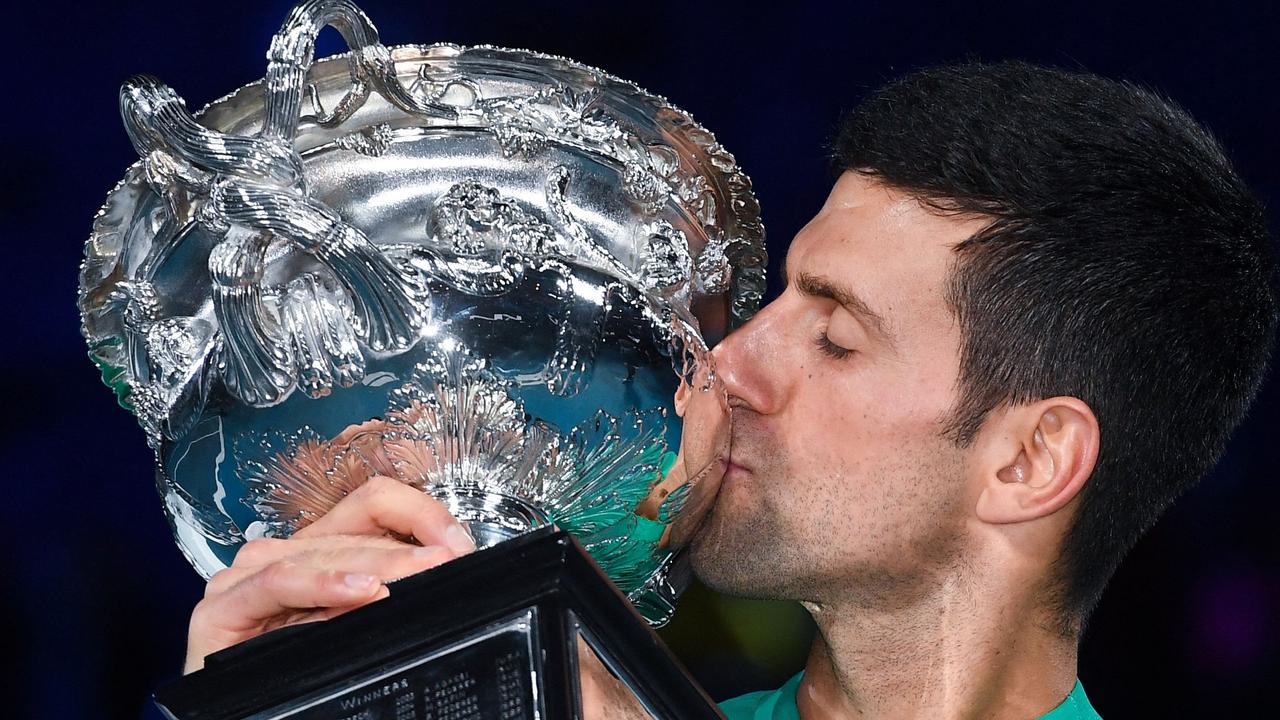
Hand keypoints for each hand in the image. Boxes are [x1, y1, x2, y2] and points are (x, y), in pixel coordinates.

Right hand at [184, 476, 475, 672]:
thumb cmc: (294, 679)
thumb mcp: (352, 628)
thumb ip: (384, 597)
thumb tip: (441, 574)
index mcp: (317, 551)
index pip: (372, 505)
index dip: (419, 514)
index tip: (457, 544)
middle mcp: (281, 555)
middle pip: (354, 532)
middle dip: (409, 549)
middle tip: (450, 563)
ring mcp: (246, 577)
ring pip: (323, 553)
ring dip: (378, 565)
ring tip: (418, 575)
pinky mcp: (222, 608)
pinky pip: (279, 582)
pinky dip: (323, 583)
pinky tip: (361, 592)